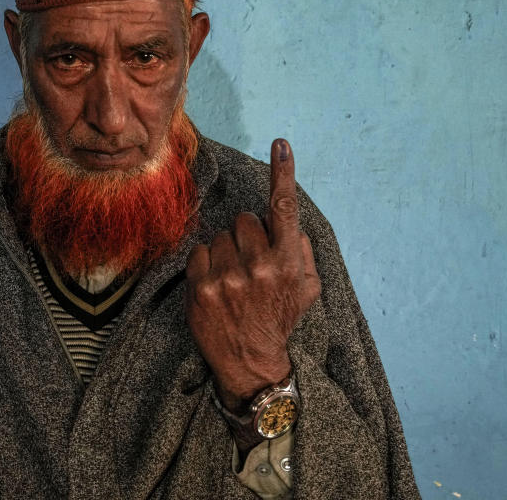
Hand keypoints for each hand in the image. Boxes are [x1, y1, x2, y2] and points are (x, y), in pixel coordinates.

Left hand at [185, 139, 320, 412]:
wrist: (251, 363)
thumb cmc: (279, 319)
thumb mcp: (306, 289)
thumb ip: (300, 251)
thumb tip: (287, 223)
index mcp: (288, 263)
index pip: (284, 209)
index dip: (283, 173)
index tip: (280, 144)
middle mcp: (259, 266)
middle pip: (244, 219)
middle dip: (246, 234)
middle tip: (250, 262)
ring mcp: (228, 277)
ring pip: (220, 236)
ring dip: (225, 251)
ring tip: (233, 279)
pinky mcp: (202, 288)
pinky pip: (199, 252)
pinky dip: (206, 263)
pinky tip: (216, 284)